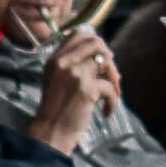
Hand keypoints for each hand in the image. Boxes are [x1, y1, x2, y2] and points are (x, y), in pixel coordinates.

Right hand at [30, 29, 120, 153]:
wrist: (50, 132)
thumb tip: (101, 54)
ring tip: (113, 92)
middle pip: (96, 43)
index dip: (95, 42)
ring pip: (105, 60)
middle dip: (109, 57)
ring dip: (114, 77)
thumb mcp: (56, 79)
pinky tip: (107, 111)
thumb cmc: (56, 109)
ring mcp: (75, 74)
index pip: (78, 34)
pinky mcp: (86, 89)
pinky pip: (109, 87)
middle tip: (111, 75)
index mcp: (55, 58)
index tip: (102, 57)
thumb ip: (71, 64)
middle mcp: (64, 62)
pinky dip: (113, 100)